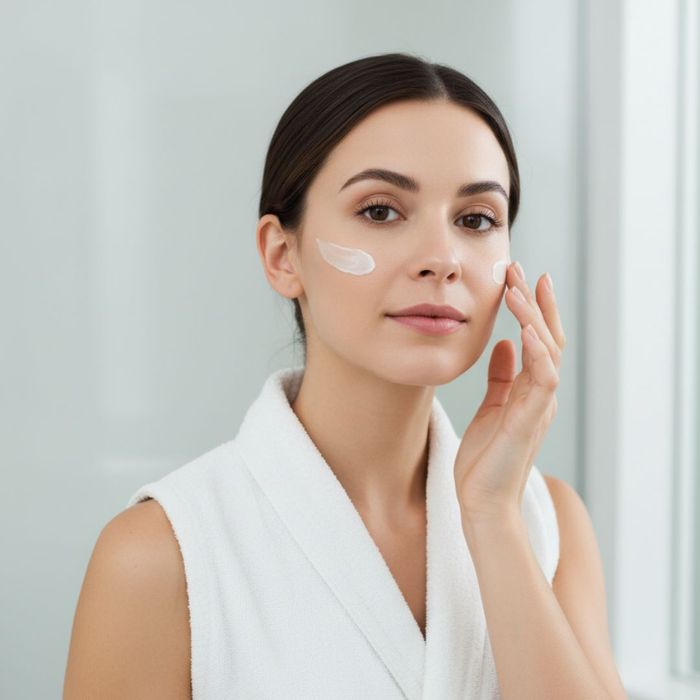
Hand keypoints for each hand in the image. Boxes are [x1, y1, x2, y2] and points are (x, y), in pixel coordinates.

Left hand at [454, 261, 565, 524]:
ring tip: (517, 290)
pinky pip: (542, 381)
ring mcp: (539, 407)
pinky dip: (536, 353)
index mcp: (531, 389)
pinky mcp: (529, 421)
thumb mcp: (492, 406)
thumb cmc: (486, 458)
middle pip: (547, 338)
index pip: (539, 339)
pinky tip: (524, 330)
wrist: (482, 501)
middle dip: (535, 302)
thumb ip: (501, 376)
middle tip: (521, 270)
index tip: (523, 278)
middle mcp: (541, 394)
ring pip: (546, 352)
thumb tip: (504, 344)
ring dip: (533, 319)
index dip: (535, 308)